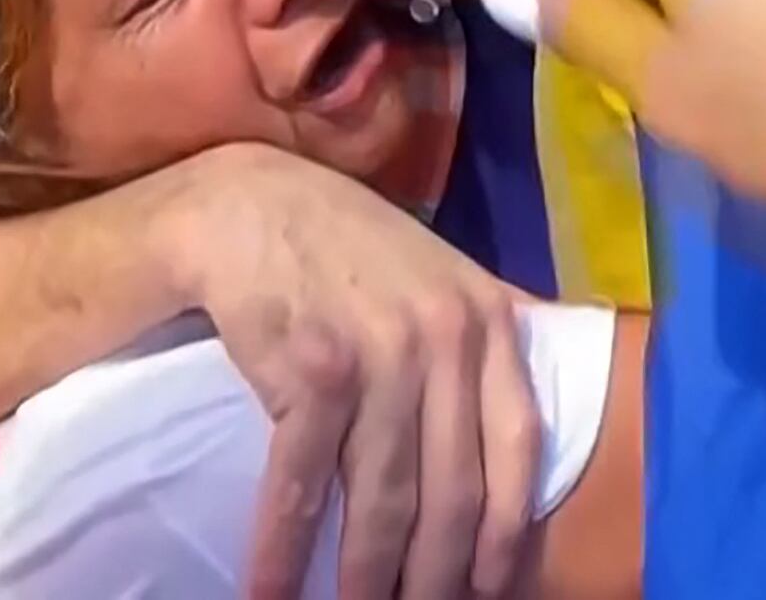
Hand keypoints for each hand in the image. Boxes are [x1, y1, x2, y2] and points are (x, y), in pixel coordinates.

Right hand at [155, 143, 538, 599]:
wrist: (245, 204)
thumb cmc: (344, 251)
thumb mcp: (435, 280)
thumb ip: (477, 347)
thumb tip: (511, 446)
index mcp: (487, 320)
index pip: (520, 447)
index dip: (507, 533)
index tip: (490, 591)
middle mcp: (446, 336)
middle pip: (453, 492)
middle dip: (436, 577)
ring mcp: (381, 352)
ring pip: (385, 499)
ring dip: (367, 578)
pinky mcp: (313, 367)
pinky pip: (302, 483)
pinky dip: (285, 548)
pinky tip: (272, 591)